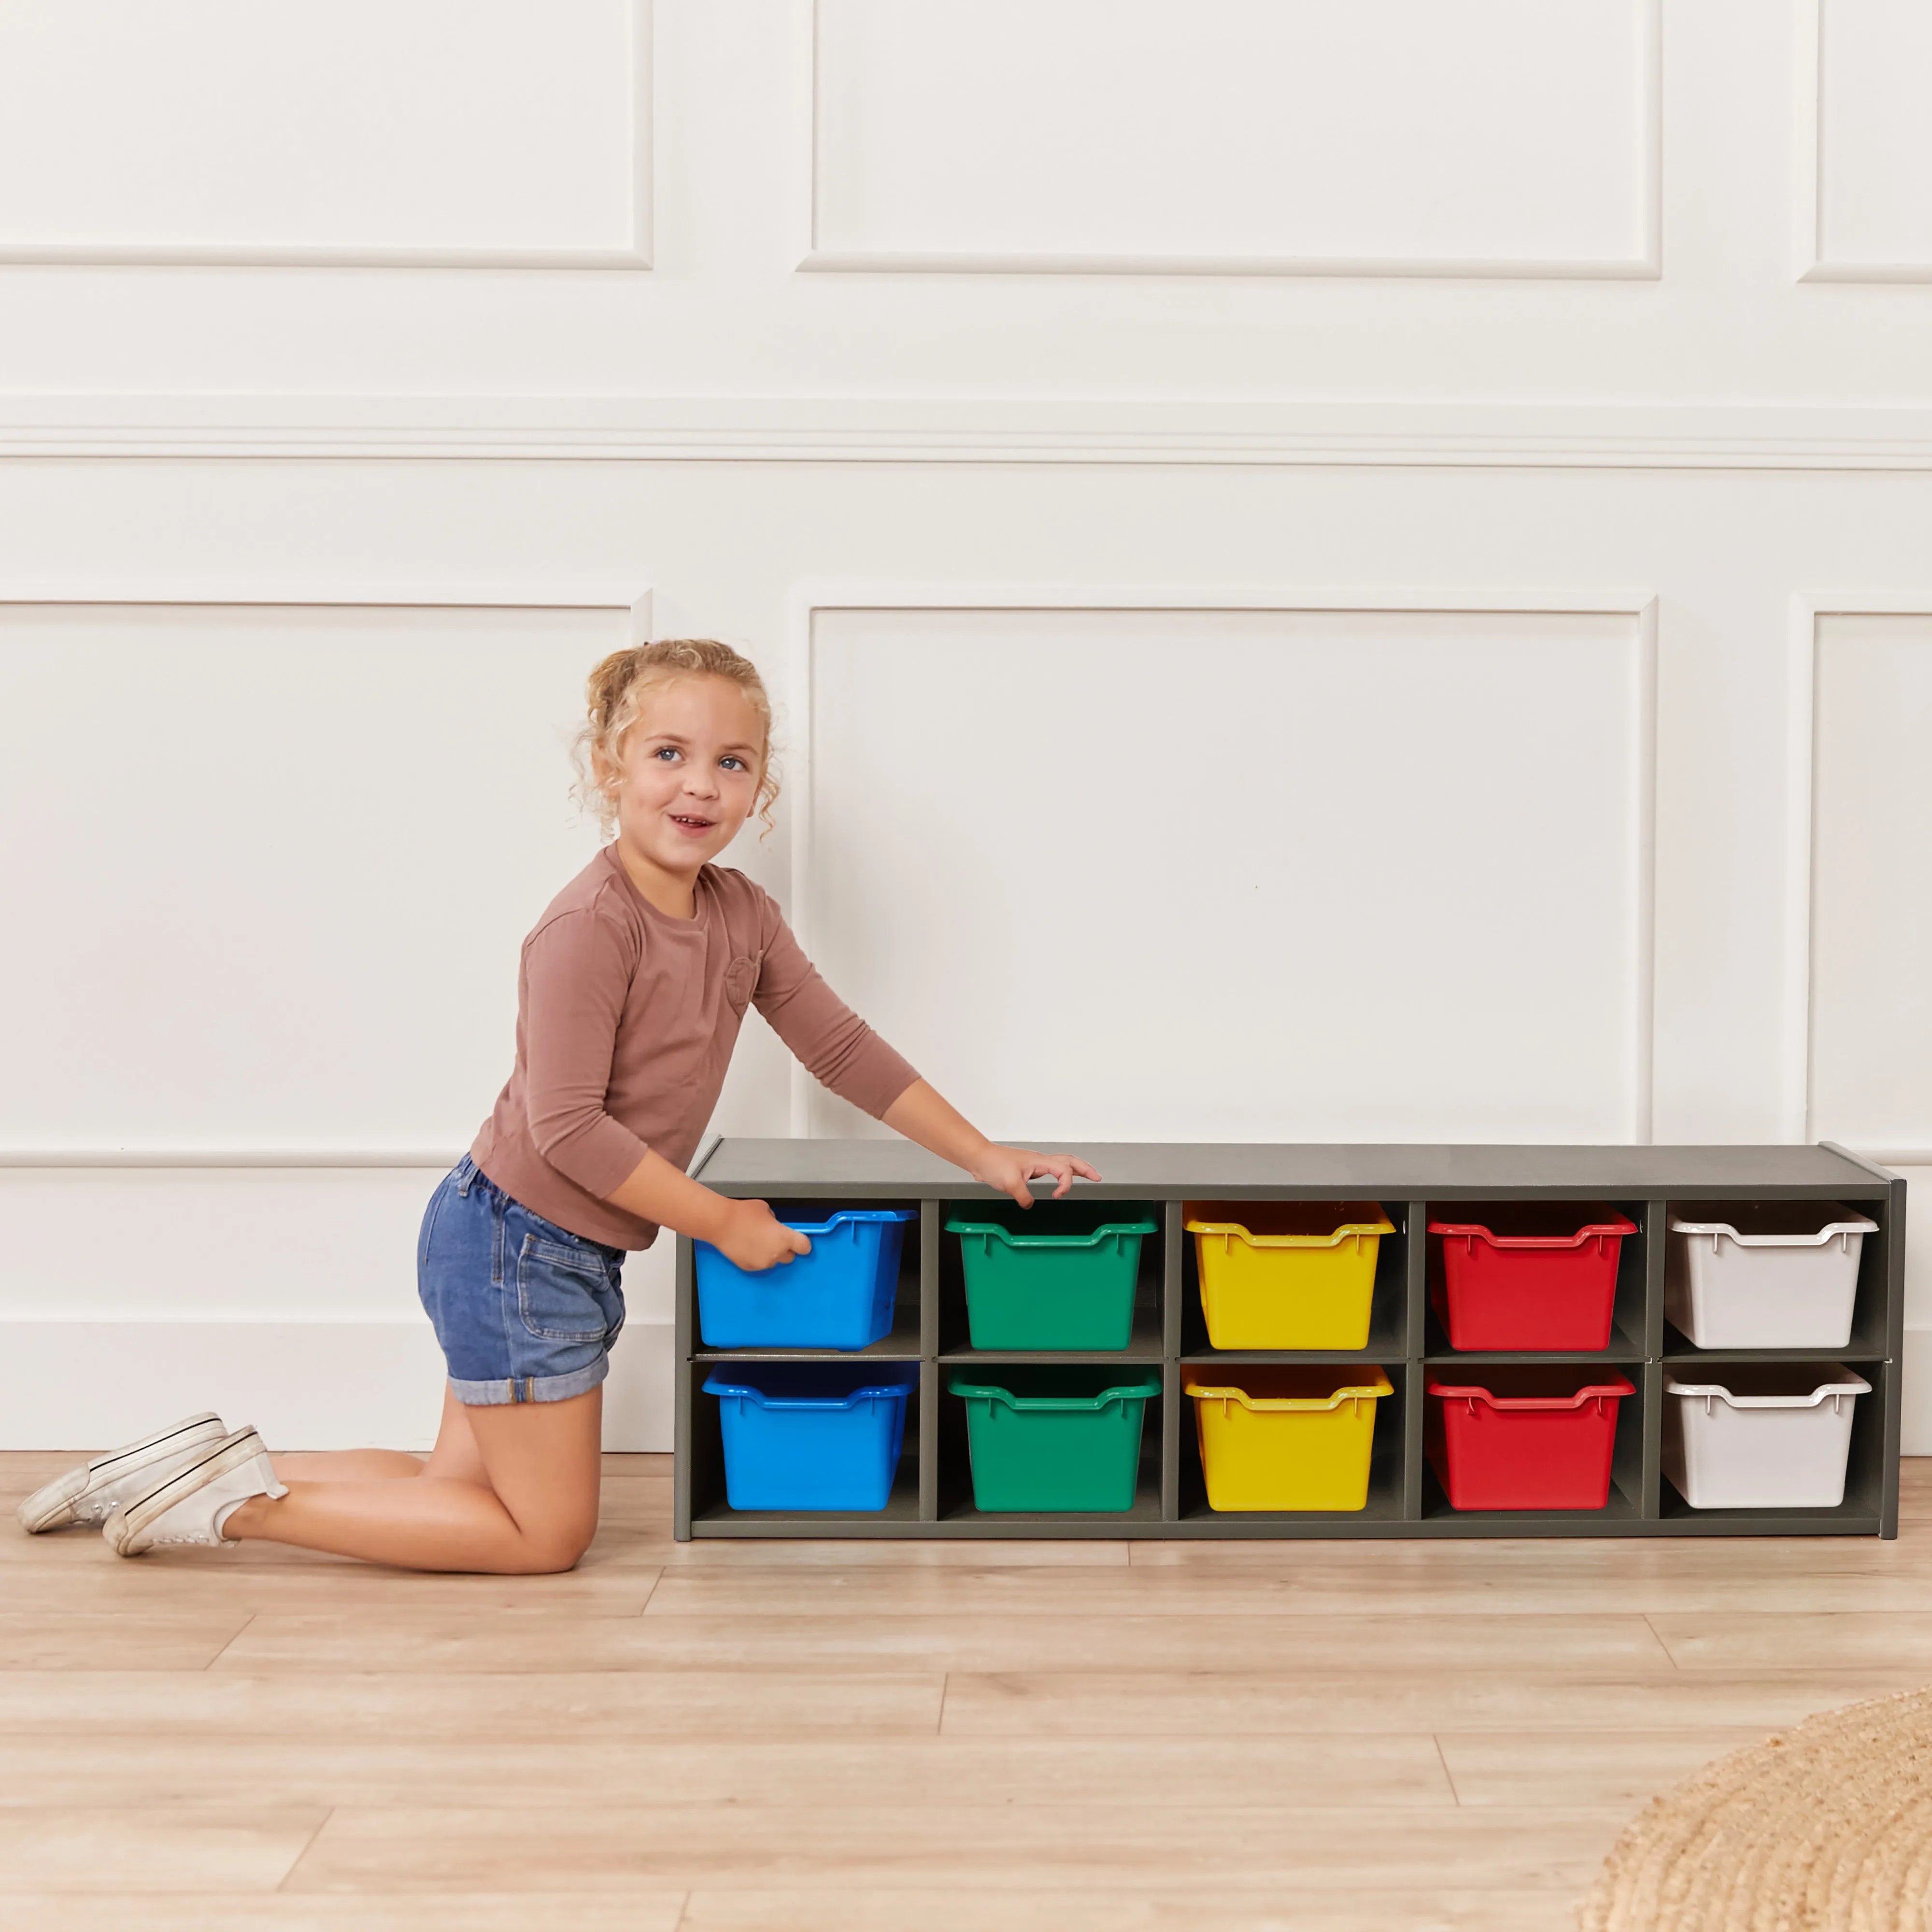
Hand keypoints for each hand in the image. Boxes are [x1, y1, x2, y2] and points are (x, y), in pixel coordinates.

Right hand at [715, 1199, 811, 1271]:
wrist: (720, 1224)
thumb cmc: (743, 1213)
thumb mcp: (766, 1210)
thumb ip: (775, 1221)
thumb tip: (774, 1227)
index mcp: (784, 1238)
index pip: (804, 1247)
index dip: (803, 1244)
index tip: (799, 1242)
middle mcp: (776, 1254)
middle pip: (789, 1257)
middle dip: (784, 1249)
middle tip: (773, 1239)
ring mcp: (762, 1263)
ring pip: (773, 1262)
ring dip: (770, 1254)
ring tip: (756, 1242)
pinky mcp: (750, 1268)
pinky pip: (759, 1264)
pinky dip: (756, 1258)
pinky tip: (747, 1247)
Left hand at [969, 1144, 1101, 1207]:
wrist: (980, 1158)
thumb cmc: (993, 1164)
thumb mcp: (1009, 1184)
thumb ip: (1023, 1197)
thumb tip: (1030, 1205)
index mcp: (1039, 1161)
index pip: (1063, 1170)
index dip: (1065, 1184)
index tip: (1057, 1196)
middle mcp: (1040, 1161)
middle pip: (1069, 1161)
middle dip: (1085, 1169)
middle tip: (1097, 1178)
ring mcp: (1035, 1164)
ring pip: (1061, 1163)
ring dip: (1075, 1169)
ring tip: (1087, 1176)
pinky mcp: (1028, 1169)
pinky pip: (1050, 1170)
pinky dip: (1061, 1174)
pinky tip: (1059, 1180)